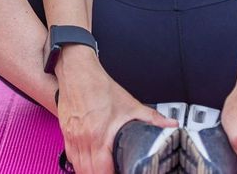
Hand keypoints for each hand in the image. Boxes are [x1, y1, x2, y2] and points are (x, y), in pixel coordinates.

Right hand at [55, 48, 177, 173]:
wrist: (77, 73)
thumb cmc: (100, 87)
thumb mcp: (130, 104)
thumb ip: (152, 118)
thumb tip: (170, 125)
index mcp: (99, 135)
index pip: (102, 170)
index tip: (121, 172)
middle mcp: (83, 139)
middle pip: (88, 172)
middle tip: (112, 171)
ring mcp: (72, 137)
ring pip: (78, 167)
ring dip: (89, 172)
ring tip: (102, 171)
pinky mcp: (66, 134)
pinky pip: (70, 157)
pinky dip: (79, 164)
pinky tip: (88, 164)